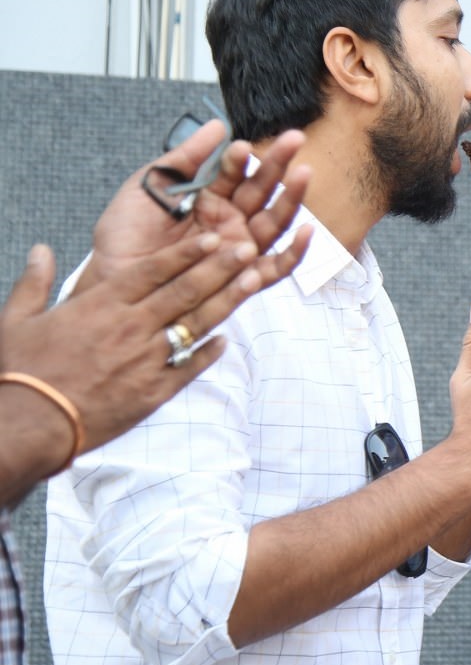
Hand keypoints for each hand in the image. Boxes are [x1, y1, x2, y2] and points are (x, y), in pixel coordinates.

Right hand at [0, 233, 274, 474]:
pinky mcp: (153, 391)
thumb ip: (34, 283)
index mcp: (100, 305)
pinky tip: (226, 340)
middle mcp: (130, 327)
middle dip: (220, 268)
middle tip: (248, 249)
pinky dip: (209, 353)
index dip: (186, 252)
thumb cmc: (19, 373)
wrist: (29, 426)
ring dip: (227, 301)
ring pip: (195, 324)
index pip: (152, 270)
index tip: (213, 238)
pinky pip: (190, 368)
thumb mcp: (16, 321)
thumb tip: (41, 250)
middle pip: (184, 291)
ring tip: (254, 281)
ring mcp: (146, 359)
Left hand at [76, 121, 311, 298]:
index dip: (239, 159)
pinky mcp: (243, 279)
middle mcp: (229, 222)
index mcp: (207, 199)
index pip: (233, 173)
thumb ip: (184, 158)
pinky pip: (276, 268)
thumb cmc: (124, 239)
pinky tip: (306, 231)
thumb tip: (217, 125)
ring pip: (275, 222)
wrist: (111, 283)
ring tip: (304, 173)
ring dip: (292, 198)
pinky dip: (294, 252)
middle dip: (279, 165)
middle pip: (262, 191)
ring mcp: (239, 249)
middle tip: (296, 139)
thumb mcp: (149, 188)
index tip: (242, 145)